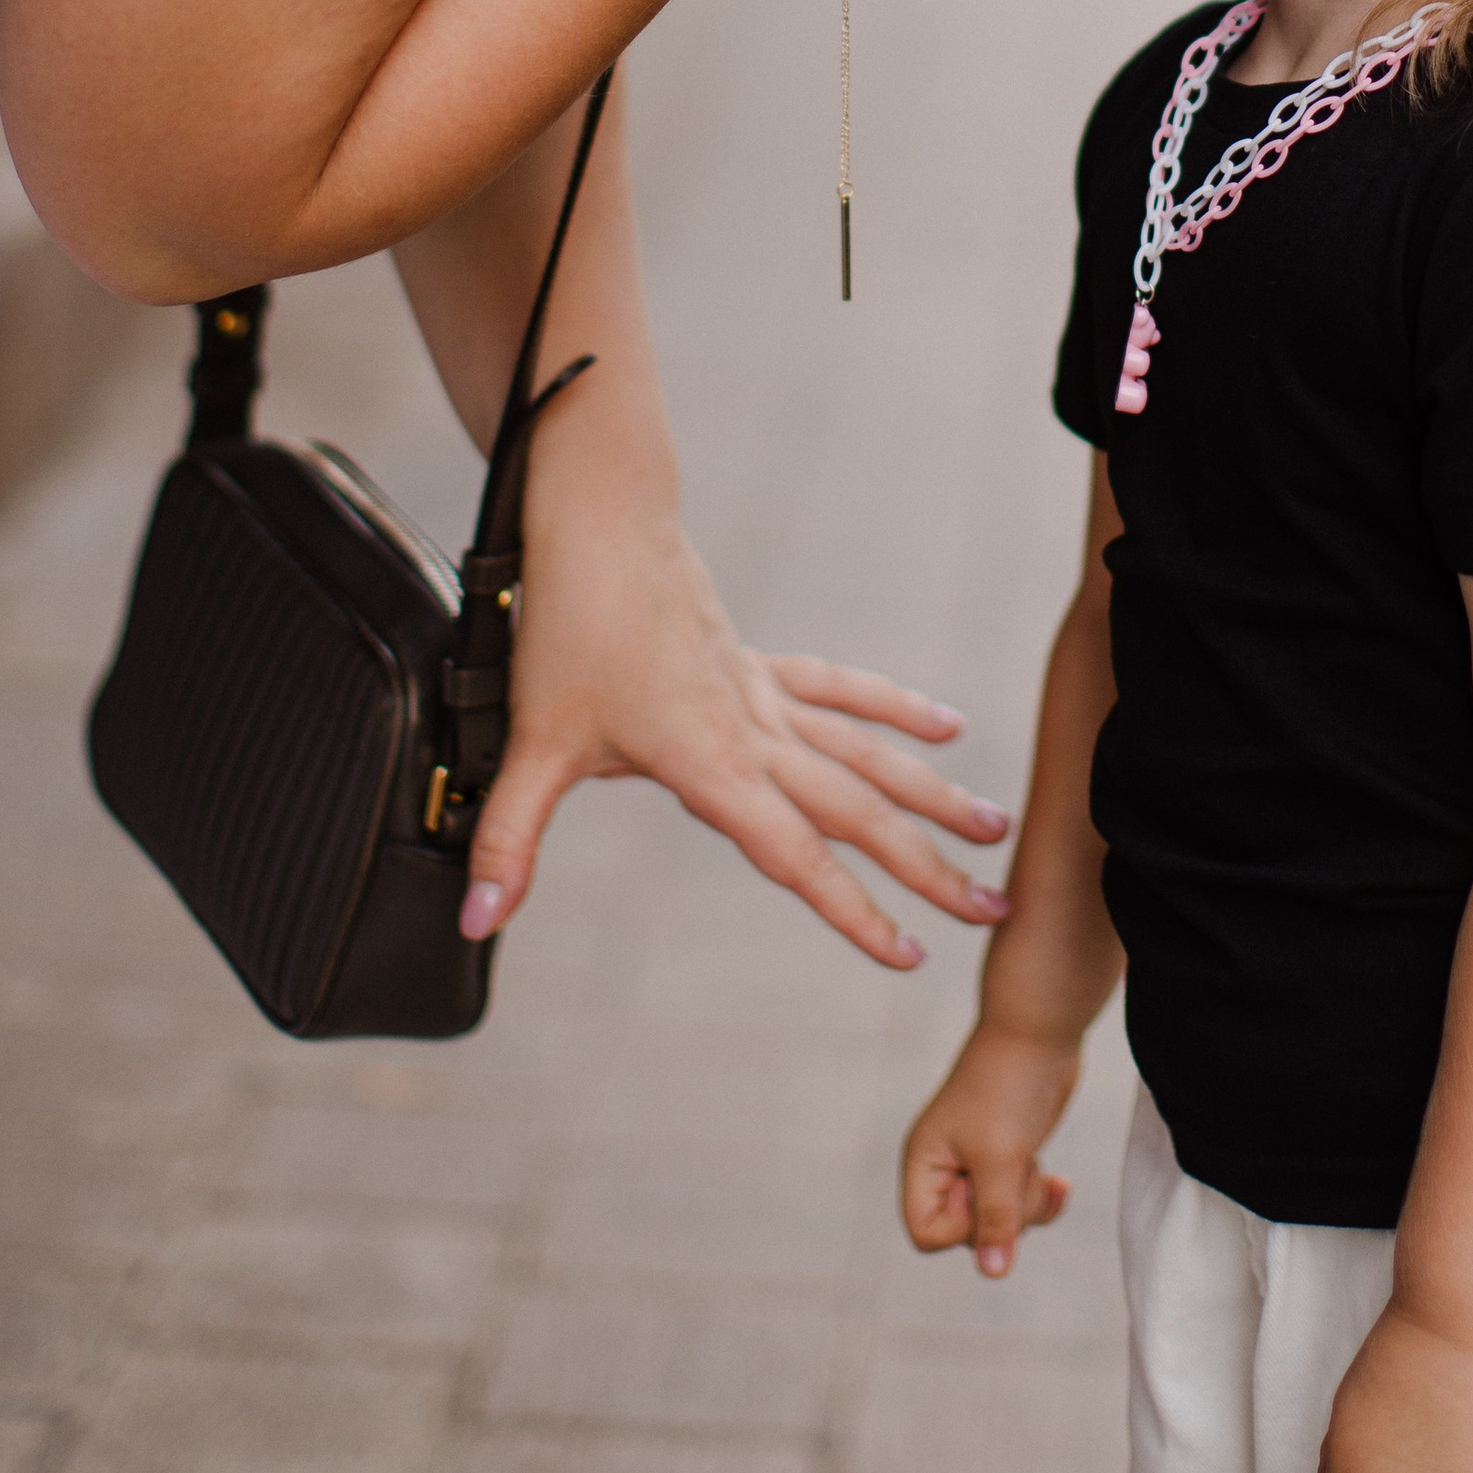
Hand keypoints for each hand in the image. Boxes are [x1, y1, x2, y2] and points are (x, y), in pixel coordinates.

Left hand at [461, 489, 1012, 965]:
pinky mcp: (755, 663)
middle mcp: (753, 731)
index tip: (910, 953)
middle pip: (858, 810)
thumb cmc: (565, 627)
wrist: (600, 519)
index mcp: (710, 762)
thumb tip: (475, 924)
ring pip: (864, 753)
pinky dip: (892, 708)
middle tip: (993, 910)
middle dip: (928, 866)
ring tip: (997, 826)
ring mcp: (762, 693)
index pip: (795, 854)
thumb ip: (508, 841)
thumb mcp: (531, 744)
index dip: (853, 911)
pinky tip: (947, 727)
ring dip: (933, 793)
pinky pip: (839, 692)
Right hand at [902, 1023, 1081, 1276]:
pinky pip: (1021, 1203)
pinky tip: (1061, 1183)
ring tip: (1038, 1168)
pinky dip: (1041, 1198)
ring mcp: (978, 1162)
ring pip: (1000, 1222)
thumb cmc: (1010, 1086)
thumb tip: (994, 1273)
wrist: (1043, 1030)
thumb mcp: (1002, 1158)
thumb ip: (996, 1218)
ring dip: (1027, 1205)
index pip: (927, 1232)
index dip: (962, 1227)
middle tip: (1020, 1172)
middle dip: (1004, 1213)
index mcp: (925, 1162)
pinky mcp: (1009, 1157)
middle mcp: (945, 1166)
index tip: (985, 1189)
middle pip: (968, 1232)